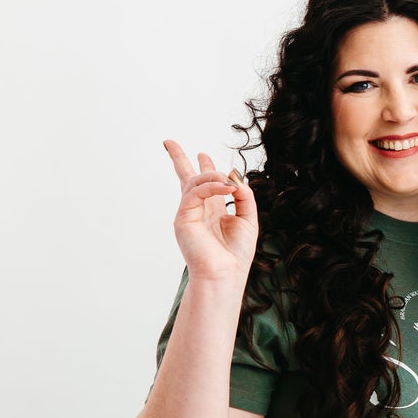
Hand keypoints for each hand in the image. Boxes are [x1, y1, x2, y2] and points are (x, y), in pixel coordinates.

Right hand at [163, 140, 258, 281]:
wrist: (225, 274)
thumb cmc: (236, 254)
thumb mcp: (248, 219)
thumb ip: (244, 196)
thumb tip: (235, 177)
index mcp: (213, 211)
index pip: (205, 185)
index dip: (205, 168)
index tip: (202, 154)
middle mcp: (198, 210)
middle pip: (185, 179)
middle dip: (178, 159)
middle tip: (169, 142)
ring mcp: (188, 213)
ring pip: (193, 182)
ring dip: (212, 175)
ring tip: (228, 181)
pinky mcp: (183, 217)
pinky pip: (195, 191)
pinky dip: (212, 185)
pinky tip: (227, 186)